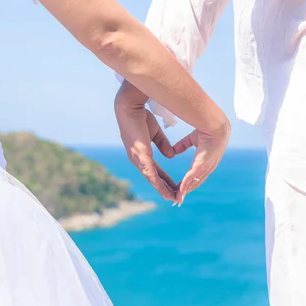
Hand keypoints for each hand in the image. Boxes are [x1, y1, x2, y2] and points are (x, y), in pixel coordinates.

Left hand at [115, 82, 176, 200]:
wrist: (131, 106)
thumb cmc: (140, 117)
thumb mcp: (155, 133)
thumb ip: (163, 144)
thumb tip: (171, 156)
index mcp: (142, 154)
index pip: (155, 172)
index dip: (165, 181)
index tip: (175, 189)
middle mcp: (138, 159)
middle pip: (153, 179)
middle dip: (165, 189)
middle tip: (175, 198)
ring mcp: (138, 158)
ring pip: (151, 178)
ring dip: (162, 189)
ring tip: (171, 198)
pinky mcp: (139, 154)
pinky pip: (149, 171)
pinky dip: (156, 182)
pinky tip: (163, 189)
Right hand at [173, 121, 230, 204]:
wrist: (215, 126)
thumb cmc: (206, 130)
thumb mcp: (191, 140)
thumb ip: (183, 145)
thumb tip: (174, 150)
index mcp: (206, 162)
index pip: (196, 176)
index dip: (188, 183)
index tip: (179, 189)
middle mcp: (207, 168)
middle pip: (195, 183)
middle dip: (186, 192)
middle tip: (177, 199)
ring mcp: (205, 167)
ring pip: (193, 182)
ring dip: (185, 191)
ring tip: (177, 198)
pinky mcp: (202, 164)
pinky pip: (192, 177)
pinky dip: (186, 184)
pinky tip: (180, 191)